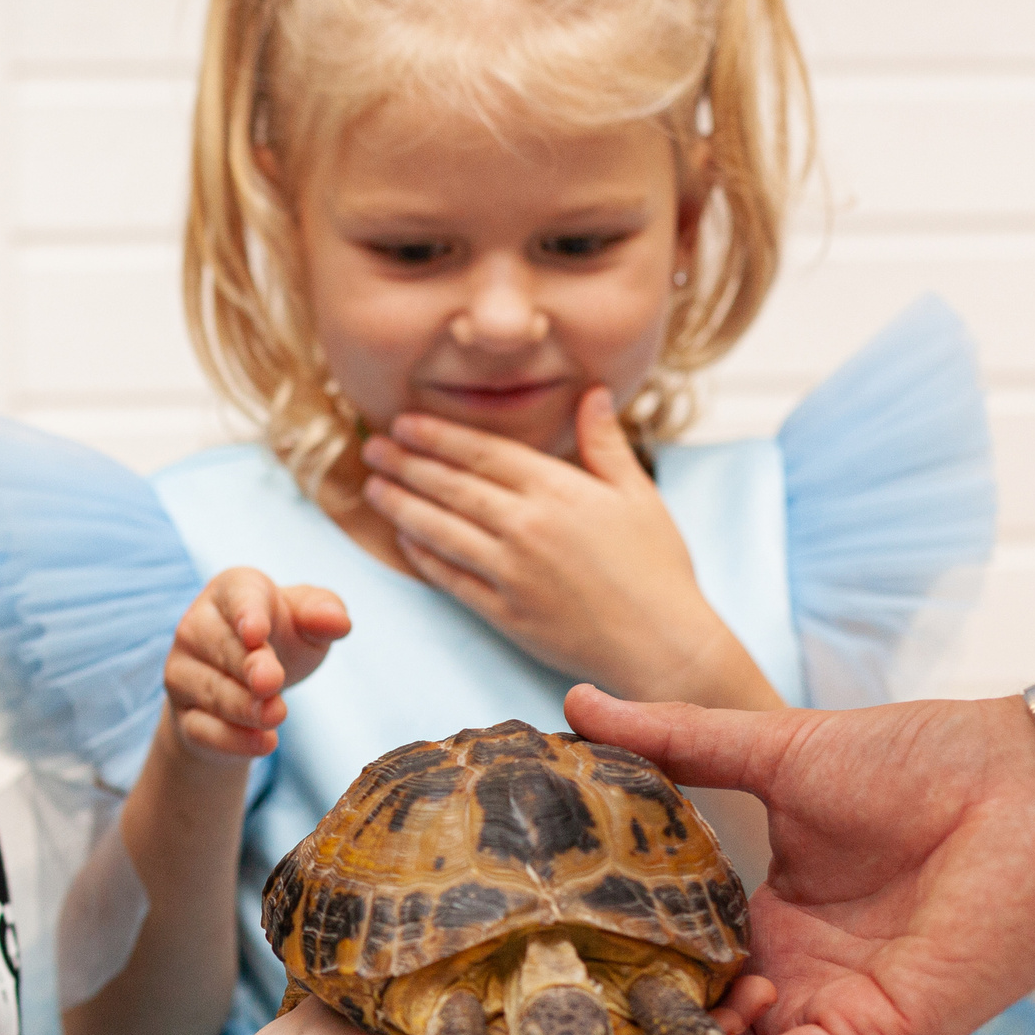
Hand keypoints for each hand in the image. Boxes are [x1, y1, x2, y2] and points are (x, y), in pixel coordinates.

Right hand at [163, 567, 349, 760]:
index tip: (257, 634)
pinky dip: (233, 739)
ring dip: (244, 706)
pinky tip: (263, 743)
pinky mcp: (183, 715)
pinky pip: (203, 729)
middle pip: (222, 647)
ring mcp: (182, 672)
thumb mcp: (307, 621)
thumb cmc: (282, 637)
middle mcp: (196, 626)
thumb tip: (339, 622)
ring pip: (213, 691)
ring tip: (276, 715)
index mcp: (231, 591)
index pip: (237, 597)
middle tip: (272, 682)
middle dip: (248, 666)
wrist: (248, 684)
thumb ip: (323, 614)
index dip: (247, 614)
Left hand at [359, 386, 778, 709]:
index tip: (403, 424)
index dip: (437, 436)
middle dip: (405, 464)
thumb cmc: (656, 565)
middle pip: (450, 487)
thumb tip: (591, 392)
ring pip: (440, 531)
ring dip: (400, 507)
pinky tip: (403, 539)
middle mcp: (528, 527)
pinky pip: (450, 579)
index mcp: (559, 491)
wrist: (662, 643)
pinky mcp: (504, 613)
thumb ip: (605, 443)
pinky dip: (422, 557)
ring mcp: (512, 572)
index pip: (482, 452)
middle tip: (371, 447)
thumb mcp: (638, 494)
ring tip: (372, 488)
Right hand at [503, 684, 1034, 1034]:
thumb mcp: (771, 751)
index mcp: (765, 924)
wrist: (1029, 778)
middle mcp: (791, 982)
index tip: (504, 1002)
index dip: (589, 997)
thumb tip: (577, 702)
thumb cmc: (923, 758)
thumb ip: (672, 743)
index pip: (661, 979)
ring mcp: (830, 1016)